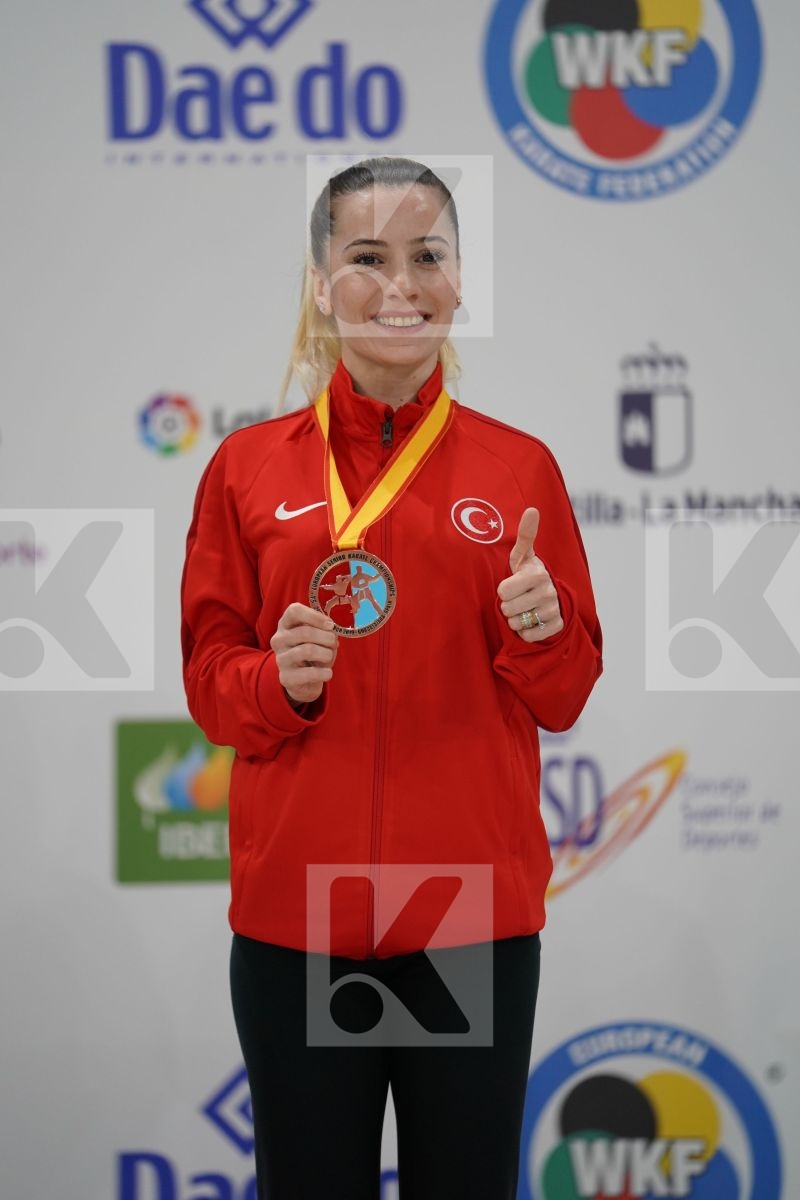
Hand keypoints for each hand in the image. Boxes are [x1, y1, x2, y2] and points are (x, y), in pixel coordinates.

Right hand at [270, 602, 338, 704]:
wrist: (304, 680)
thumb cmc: (313, 651)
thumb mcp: (318, 636)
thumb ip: (324, 629)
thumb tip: (332, 629)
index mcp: (285, 624)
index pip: (294, 611)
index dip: (315, 616)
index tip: (330, 625)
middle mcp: (279, 639)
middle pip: (305, 632)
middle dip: (326, 638)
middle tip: (334, 644)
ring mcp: (280, 659)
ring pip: (308, 650)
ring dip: (326, 654)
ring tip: (329, 658)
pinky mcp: (286, 678)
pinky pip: (310, 673)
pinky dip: (325, 673)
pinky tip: (327, 673)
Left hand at [497, 507, 563, 642]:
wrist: (552, 598)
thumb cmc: (529, 575)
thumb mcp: (523, 556)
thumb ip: (525, 535)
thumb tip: (532, 509)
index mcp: (537, 574)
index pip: (502, 591)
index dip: (502, 591)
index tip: (511, 585)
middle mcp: (548, 592)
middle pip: (507, 609)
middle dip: (508, 606)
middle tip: (517, 599)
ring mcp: (553, 610)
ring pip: (516, 624)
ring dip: (515, 620)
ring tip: (524, 609)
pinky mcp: (556, 627)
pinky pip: (528, 637)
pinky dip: (525, 633)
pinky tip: (532, 622)